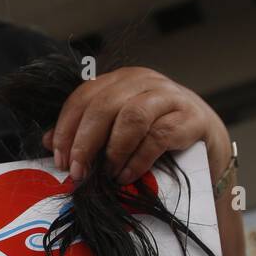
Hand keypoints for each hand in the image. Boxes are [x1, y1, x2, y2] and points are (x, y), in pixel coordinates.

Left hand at [42, 66, 231, 184]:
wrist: (207, 147)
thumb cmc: (156, 139)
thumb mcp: (118, 131)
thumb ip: (87, 132)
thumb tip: (48, 142)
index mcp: (121, 80)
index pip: (84, 96)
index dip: (66, 127)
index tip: (59, 158)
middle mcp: (144, 81)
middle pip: (104, 105)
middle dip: (85, 142)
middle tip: (78, 172)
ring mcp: (170, 96)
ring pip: (131, 116)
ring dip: (113, 150)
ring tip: (106, 174)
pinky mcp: (191, 118)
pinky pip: (158, 136)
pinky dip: (137, 159)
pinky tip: (127, 175)